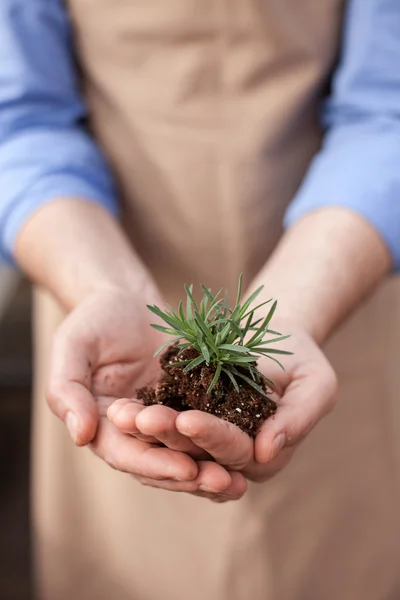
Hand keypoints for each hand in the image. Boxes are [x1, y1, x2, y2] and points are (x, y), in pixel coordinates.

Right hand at [46, 286, 243, 498]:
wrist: (127, 298)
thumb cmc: (95, 318)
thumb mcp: (73, 345)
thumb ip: (68, 389)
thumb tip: (81, 436)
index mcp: (100, 423)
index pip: (125, 453)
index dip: (155, 463)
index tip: (187, 469)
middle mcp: (130, 431)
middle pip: (159, 463)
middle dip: (191, 476)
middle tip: (225, 483)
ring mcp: (160, 421)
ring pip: (184, 453)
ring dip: (211, 471)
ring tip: (239, 482)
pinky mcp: (185, 406)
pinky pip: (204, 430)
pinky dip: (223, 445)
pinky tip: (249, 454)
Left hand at [108, 324, 336, 482]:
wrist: (276, 337)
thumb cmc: (302, 361)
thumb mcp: (316, 384)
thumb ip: (299, 418)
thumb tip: (266, 450)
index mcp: (263, 454)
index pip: (236, 451)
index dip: (213, 436)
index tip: (189, 418)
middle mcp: (229, 455)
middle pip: (197, 452)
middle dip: (171, 435)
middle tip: (145, 418)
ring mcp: (203, 439)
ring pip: (172, 442)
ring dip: (147, 432)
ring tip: (125, 414)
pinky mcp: (183, 416)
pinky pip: (161, 420)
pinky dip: (141, 416)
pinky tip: (122, 406)